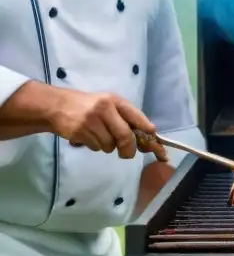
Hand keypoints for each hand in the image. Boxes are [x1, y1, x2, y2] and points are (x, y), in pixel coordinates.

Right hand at [50, 88, 167, 161]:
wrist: (57, 106)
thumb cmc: (89, 105)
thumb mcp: (109, 103)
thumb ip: (125, 116)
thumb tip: (147, 134)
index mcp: (115, 100)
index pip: (136, 116)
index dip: (146, 129)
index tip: (154, 140)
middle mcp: (105, 109)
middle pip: (125, 136)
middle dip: (129, 149)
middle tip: (128, 154)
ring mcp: (92, 121)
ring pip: (110, 145)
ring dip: (109, 147)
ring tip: (100, 137)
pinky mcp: (80, 133)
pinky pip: (96, 147)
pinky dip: (96, 146)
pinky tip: (89, 137)